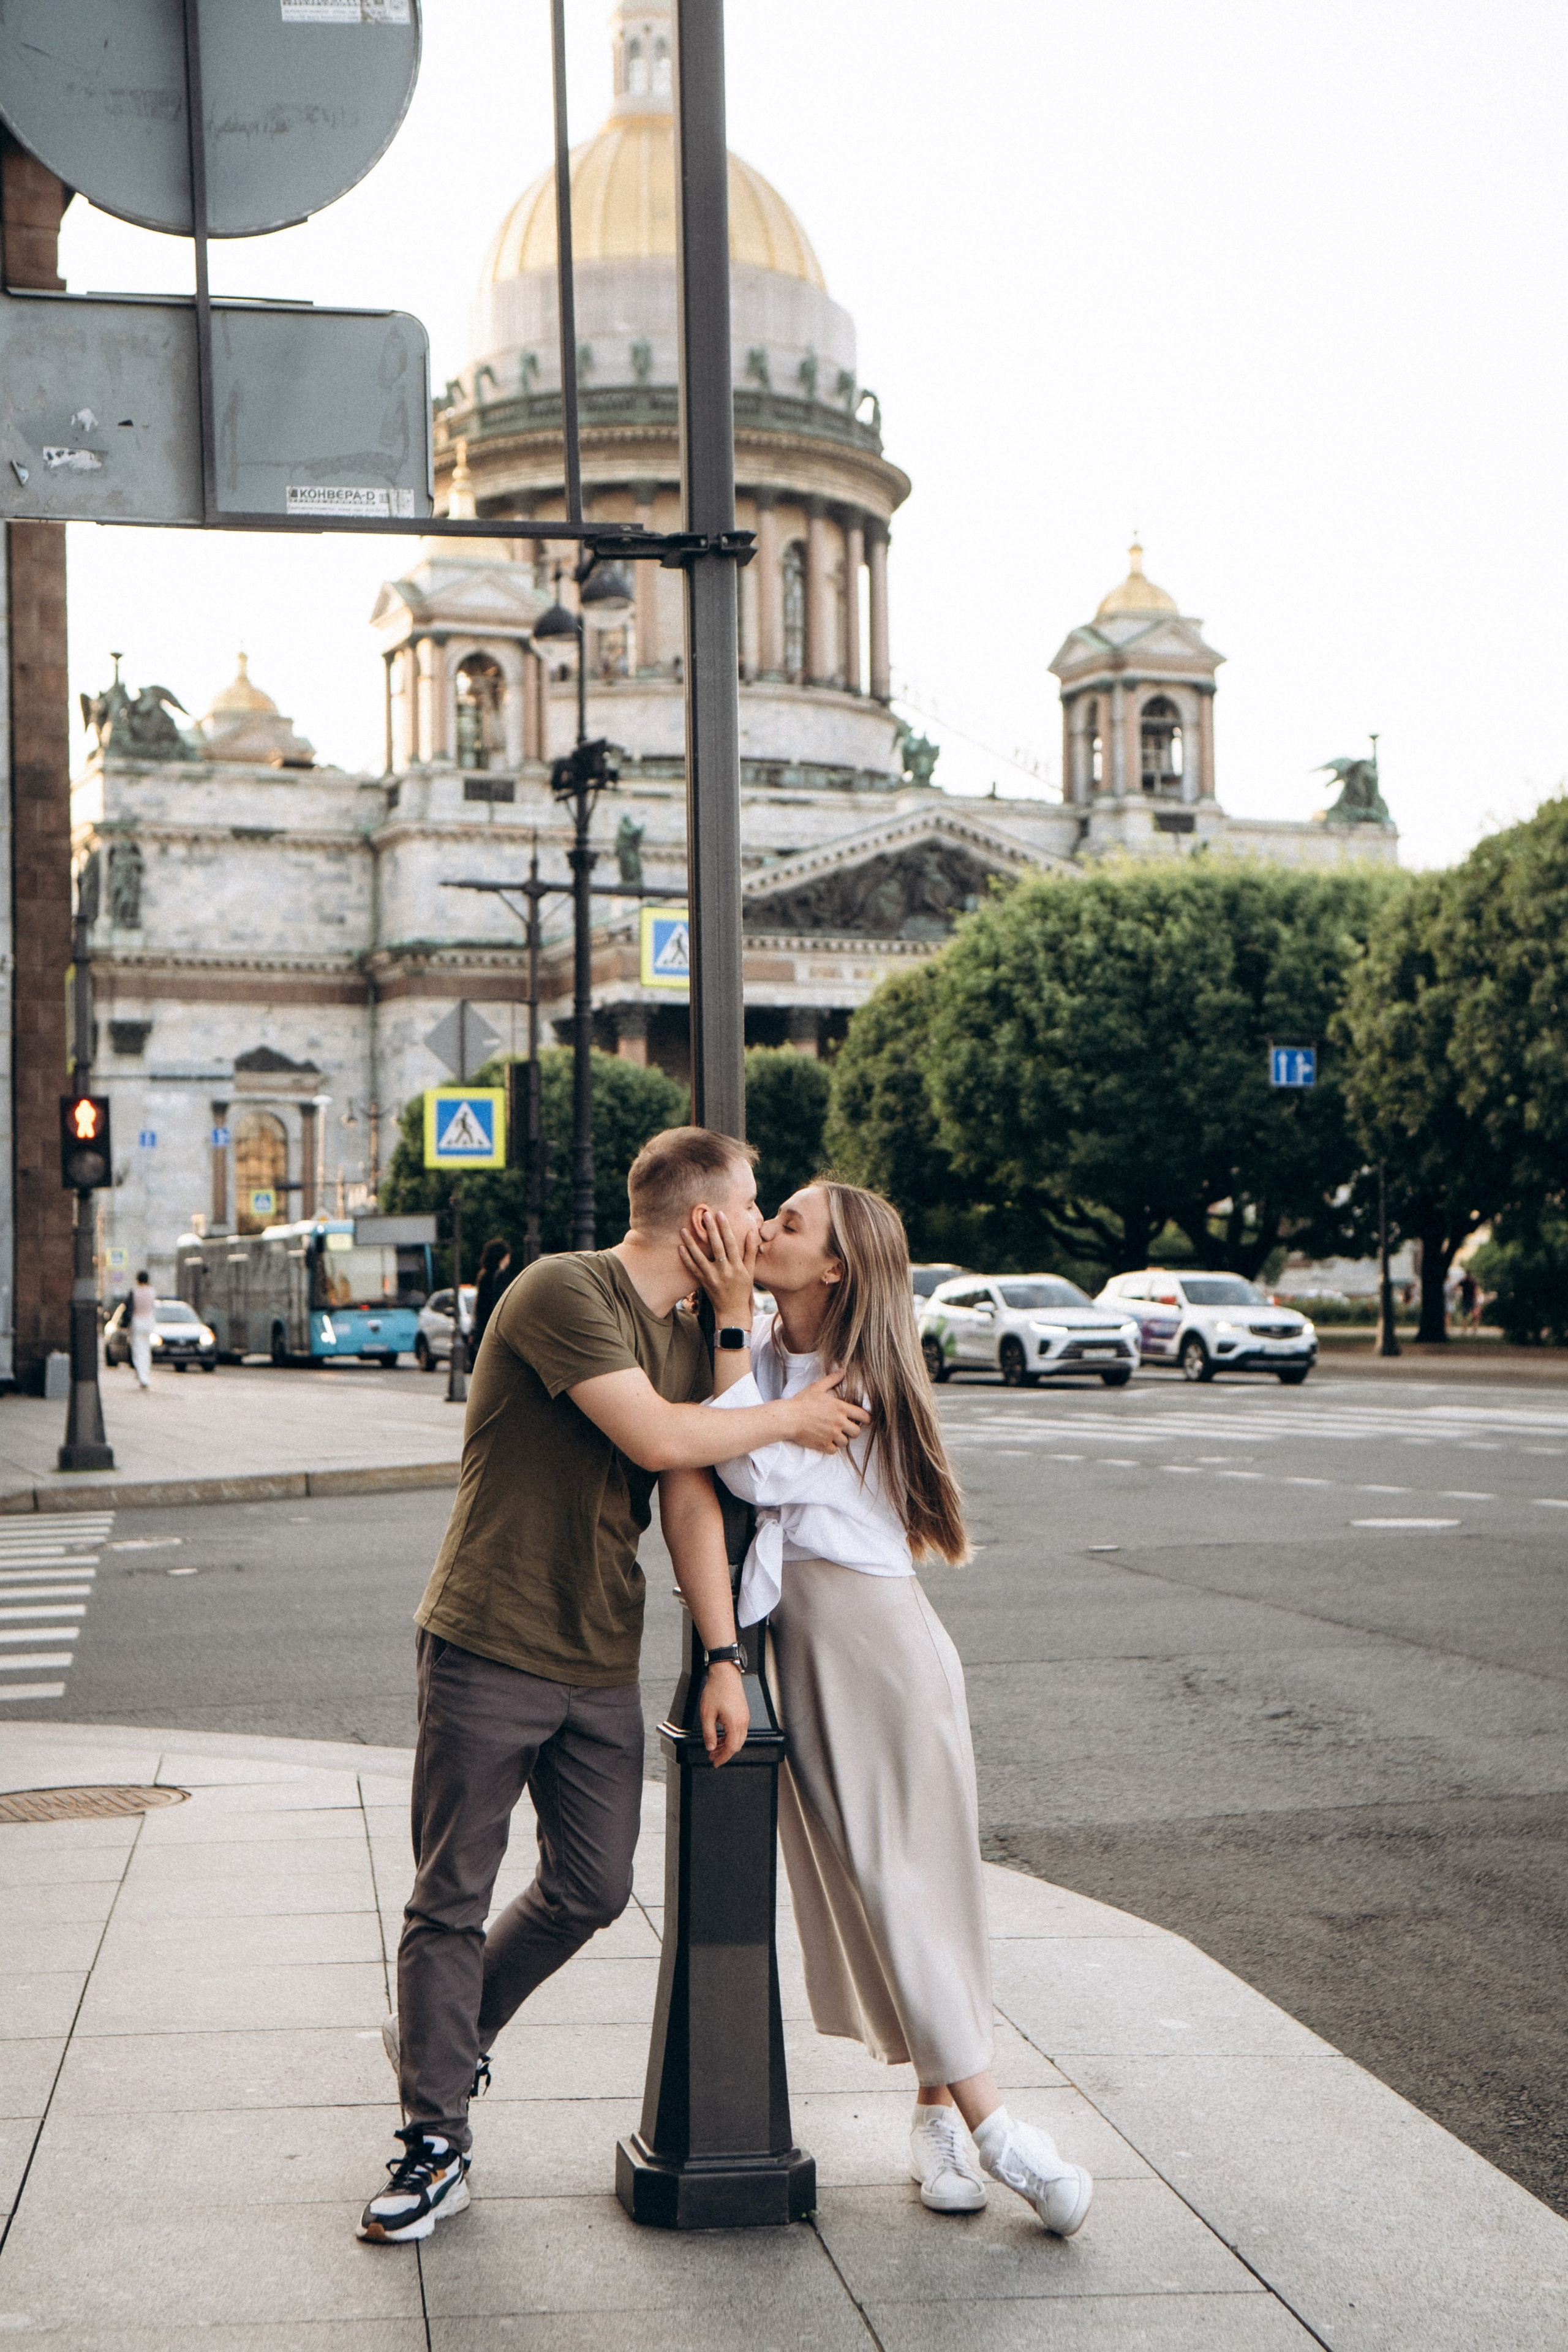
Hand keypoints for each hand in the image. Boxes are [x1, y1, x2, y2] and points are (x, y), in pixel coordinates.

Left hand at [678, 1205, 758, 1329]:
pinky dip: (686, 1258)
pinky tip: (680, 1247)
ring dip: (691, 1243)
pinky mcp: (703, 1282)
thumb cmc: (743, 1289)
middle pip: (716, 1247)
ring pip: (699, 1257)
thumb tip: (751, 1232)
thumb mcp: (750, 1271)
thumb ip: (750, 1251)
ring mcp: (712, 1277)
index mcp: (737, 1267)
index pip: (730, 1243)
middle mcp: (724, 1271)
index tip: (720, 1214)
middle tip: (705, 1215)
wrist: (732, 1311)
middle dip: (710, 1230)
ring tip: (684, 1229)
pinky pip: (692, 1269)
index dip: (725, 1228)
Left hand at [700, 1659, 747, 1766]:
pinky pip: (739, 1730)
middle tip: (712, 1756)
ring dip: (727, 1745)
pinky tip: (721, 1736)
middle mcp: (743, 1722)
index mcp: (735, 1723)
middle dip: (724, 1753)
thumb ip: (709, 1733)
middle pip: (737, 1745)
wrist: (725, 1674)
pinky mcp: (743, 1712)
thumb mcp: (707, 1714)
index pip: (731, 1748)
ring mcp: (745, 1717)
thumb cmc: (716, 1690)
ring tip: (715, 1746)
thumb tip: (710, 1747)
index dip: (723, 1758)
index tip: (715, 1762)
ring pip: (739, 1738)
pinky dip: (731, 1736)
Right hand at [787, 1369, 869, 1453]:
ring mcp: (831, 1435)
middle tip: (846, 1428)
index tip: (863, 1420)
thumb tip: (842, 1370)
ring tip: (834, 1434)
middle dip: (853, 1430)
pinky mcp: (823, 1445)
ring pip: (845, 1442)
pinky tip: (826, 1441)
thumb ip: (832, 1379)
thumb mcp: (817, 1387)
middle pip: (856, 1432)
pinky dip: (831, 1447)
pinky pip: (834, 1450)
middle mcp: (838, 1422)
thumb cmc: (802, 1401)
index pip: (863, 1416)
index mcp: (840, 1408)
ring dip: (841, 1439)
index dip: (866, 1419)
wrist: (788, 1418)